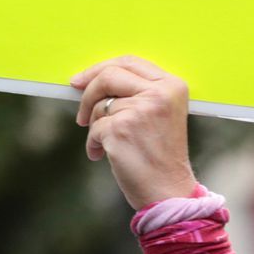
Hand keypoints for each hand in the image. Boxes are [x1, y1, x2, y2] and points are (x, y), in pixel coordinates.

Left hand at [69, 55, 197, 210]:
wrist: (168, 191)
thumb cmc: (160, 156)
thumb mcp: (159, 114)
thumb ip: (136, 93)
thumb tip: (90, 79)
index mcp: (172, 86)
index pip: (129, 62)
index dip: (100, 68)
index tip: (81, 80)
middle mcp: (159, 93)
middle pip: (109, 75)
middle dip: (88, 92)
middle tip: (80, 113)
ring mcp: (140, 109)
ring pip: (99, 104)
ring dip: (94, 125)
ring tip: (105, 143)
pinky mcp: (121, 128)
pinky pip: (94, 128)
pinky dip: (93, 143)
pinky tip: (101, 155)